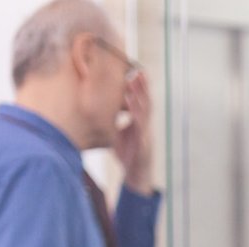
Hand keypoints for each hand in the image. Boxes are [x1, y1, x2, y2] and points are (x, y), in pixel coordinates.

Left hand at [114, 71, 153, 193]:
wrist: (136, 175)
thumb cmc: (128, 156)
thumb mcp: (119, 136)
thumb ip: (115, 123)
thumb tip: (102, 112)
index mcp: (140, 124)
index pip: (142, 102)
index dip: (140, 88)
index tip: (136, 71)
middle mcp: (145, 127)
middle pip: (146, 103)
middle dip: (142, 86)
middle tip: (138, 70)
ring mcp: (145, 134)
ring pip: (145, 111)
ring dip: (139, 94)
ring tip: (133, 80)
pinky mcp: (142, 143)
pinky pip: (139, 125)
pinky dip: (134, 112)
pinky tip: (129, 101)